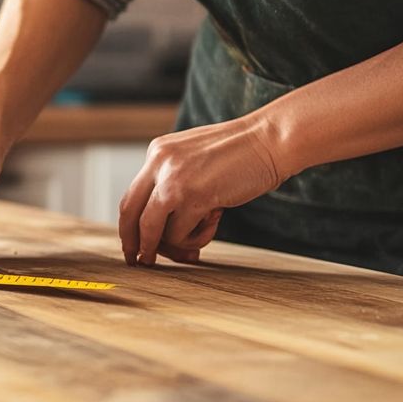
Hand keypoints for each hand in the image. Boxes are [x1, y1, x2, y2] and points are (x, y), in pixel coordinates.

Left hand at [118, 115, 287, 265]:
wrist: (273, 139)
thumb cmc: (243, 154)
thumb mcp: (196, 159)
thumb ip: (175, 182)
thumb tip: (160, 230)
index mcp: (158, 152)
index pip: (133, 196)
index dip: (132, 226)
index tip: (137, 246)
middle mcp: (158, 163)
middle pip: (129, 214)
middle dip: (135, 243)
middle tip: (143, 262)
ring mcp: (173, 180)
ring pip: (152, 230)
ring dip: (175, 244)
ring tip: (203, 234)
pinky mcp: (193, 197)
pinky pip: (179, 235)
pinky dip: (196, 239)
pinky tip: (216, 221)